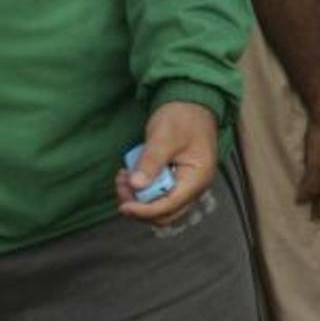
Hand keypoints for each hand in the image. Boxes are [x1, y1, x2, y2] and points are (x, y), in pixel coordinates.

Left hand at [114, 100, 222, 223]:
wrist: (192, 105)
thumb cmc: (181, 119)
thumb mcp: (163, 137)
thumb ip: (150, 162)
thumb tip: (136, 186)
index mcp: (197, 178)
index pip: (170, 206)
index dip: (145, 210)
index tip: (123, 206)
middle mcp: (195, 187)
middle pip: (166, 214)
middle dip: (140, 207)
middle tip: (122, 186)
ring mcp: (187, 186)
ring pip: (161, 209)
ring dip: (140, 200)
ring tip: (124, 178)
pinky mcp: (178, 182)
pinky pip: (160, 197)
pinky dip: (143, 193)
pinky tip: (132, 176)